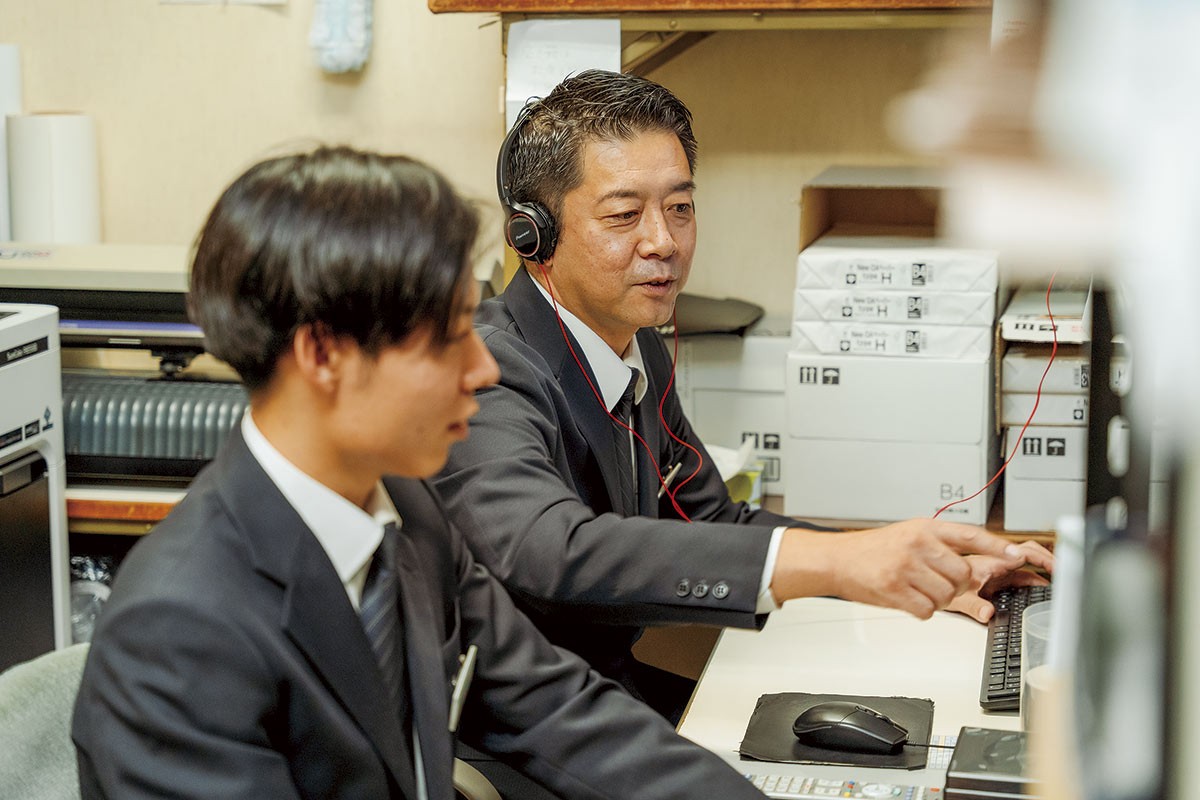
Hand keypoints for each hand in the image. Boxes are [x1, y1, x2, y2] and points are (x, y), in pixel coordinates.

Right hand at [771, 519, 1028, 619]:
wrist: (837, 559)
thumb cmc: (874, 550)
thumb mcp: (909, 535)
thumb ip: (940, 547)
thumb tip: (975, 568)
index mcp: (925, 528)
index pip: (970, 536)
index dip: (996, 547)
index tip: (1017, 555)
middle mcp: (917, 544)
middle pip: (962, 573)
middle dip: (955, 585)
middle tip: (935, 582)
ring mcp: (906, 567)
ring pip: (946, 594)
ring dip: (936, 599)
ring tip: (916, 589)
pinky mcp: (894, 589)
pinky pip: (927, 611)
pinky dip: (920, 610)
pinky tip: (906, 598)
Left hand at [946, 540, 1054, 622]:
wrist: (927, 578)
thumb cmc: (938, 580)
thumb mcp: (956, 598)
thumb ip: (973, 606)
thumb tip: (988, 613)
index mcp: (989, 563)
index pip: (1020, 553)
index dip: (1040, 557)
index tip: (1055, 565)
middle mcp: (994, 564)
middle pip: (1027, 555)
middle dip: (1047, 560)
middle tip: (1063, 571)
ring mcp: (996, 571)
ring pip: (1024, 567)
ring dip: (1041, 572)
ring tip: (1058, 581)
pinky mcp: (994, 580)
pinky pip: (1018, 577)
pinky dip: (1032, 582)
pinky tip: (1041, 592)